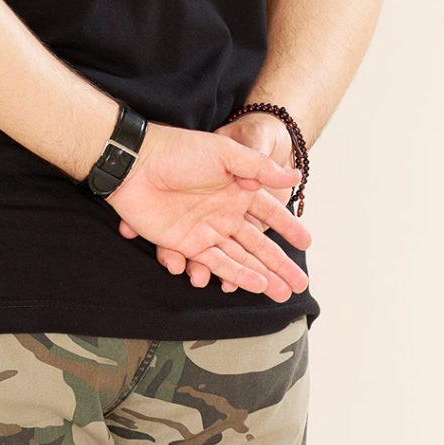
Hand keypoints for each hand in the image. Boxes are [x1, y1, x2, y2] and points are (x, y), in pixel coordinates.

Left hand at [104, 115, 309, 297]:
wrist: (137, 164)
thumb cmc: (179, 151)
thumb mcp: (226, 152)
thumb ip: (259, 168)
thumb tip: (295, 178)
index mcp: (237, 190)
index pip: (269, 213)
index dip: (288, 229)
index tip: (306, 244)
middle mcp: (225, 213)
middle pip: (259, 245)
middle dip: (280, 264)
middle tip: (300, 284)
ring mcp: (207, 230)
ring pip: (242, 259)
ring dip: (263, 276)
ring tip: (281, 293)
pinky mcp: (187, 244)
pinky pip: (217, 263)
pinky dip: (237, 275)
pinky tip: (255, 285)